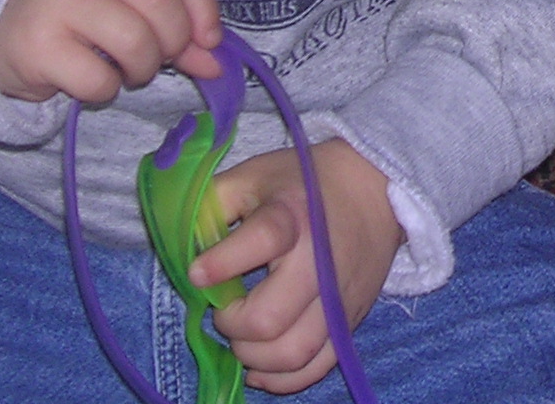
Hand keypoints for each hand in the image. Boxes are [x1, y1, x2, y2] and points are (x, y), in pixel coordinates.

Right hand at [0, 0, 221, 102]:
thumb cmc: (71, 6)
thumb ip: (172, 20)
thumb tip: (216, 64)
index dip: (203, 8)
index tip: (207, 40)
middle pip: (161, 3)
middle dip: (174, 42)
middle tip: (160, 57)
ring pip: (136, 42)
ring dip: (143, 68)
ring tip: (128, 70)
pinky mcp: (37, 44)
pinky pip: (99, 79)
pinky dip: (107, 89)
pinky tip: (92, 79)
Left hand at [194, 140, 400, 393]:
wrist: (374, 188)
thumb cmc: (305, 182)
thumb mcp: (254, 175)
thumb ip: (211, 203)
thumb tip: (180, 243)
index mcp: (293, 217)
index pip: (261, 240)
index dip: (221, 263)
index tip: (197, 273)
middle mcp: (319, 262)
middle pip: (269, 320)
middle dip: (231, 323)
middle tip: (224, 310)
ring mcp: (338, 298)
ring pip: (291, 354)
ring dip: (253, 356)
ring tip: (243, 336)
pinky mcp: (349, 320)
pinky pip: (316, 368)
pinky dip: (281, 378)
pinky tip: (260, 365)